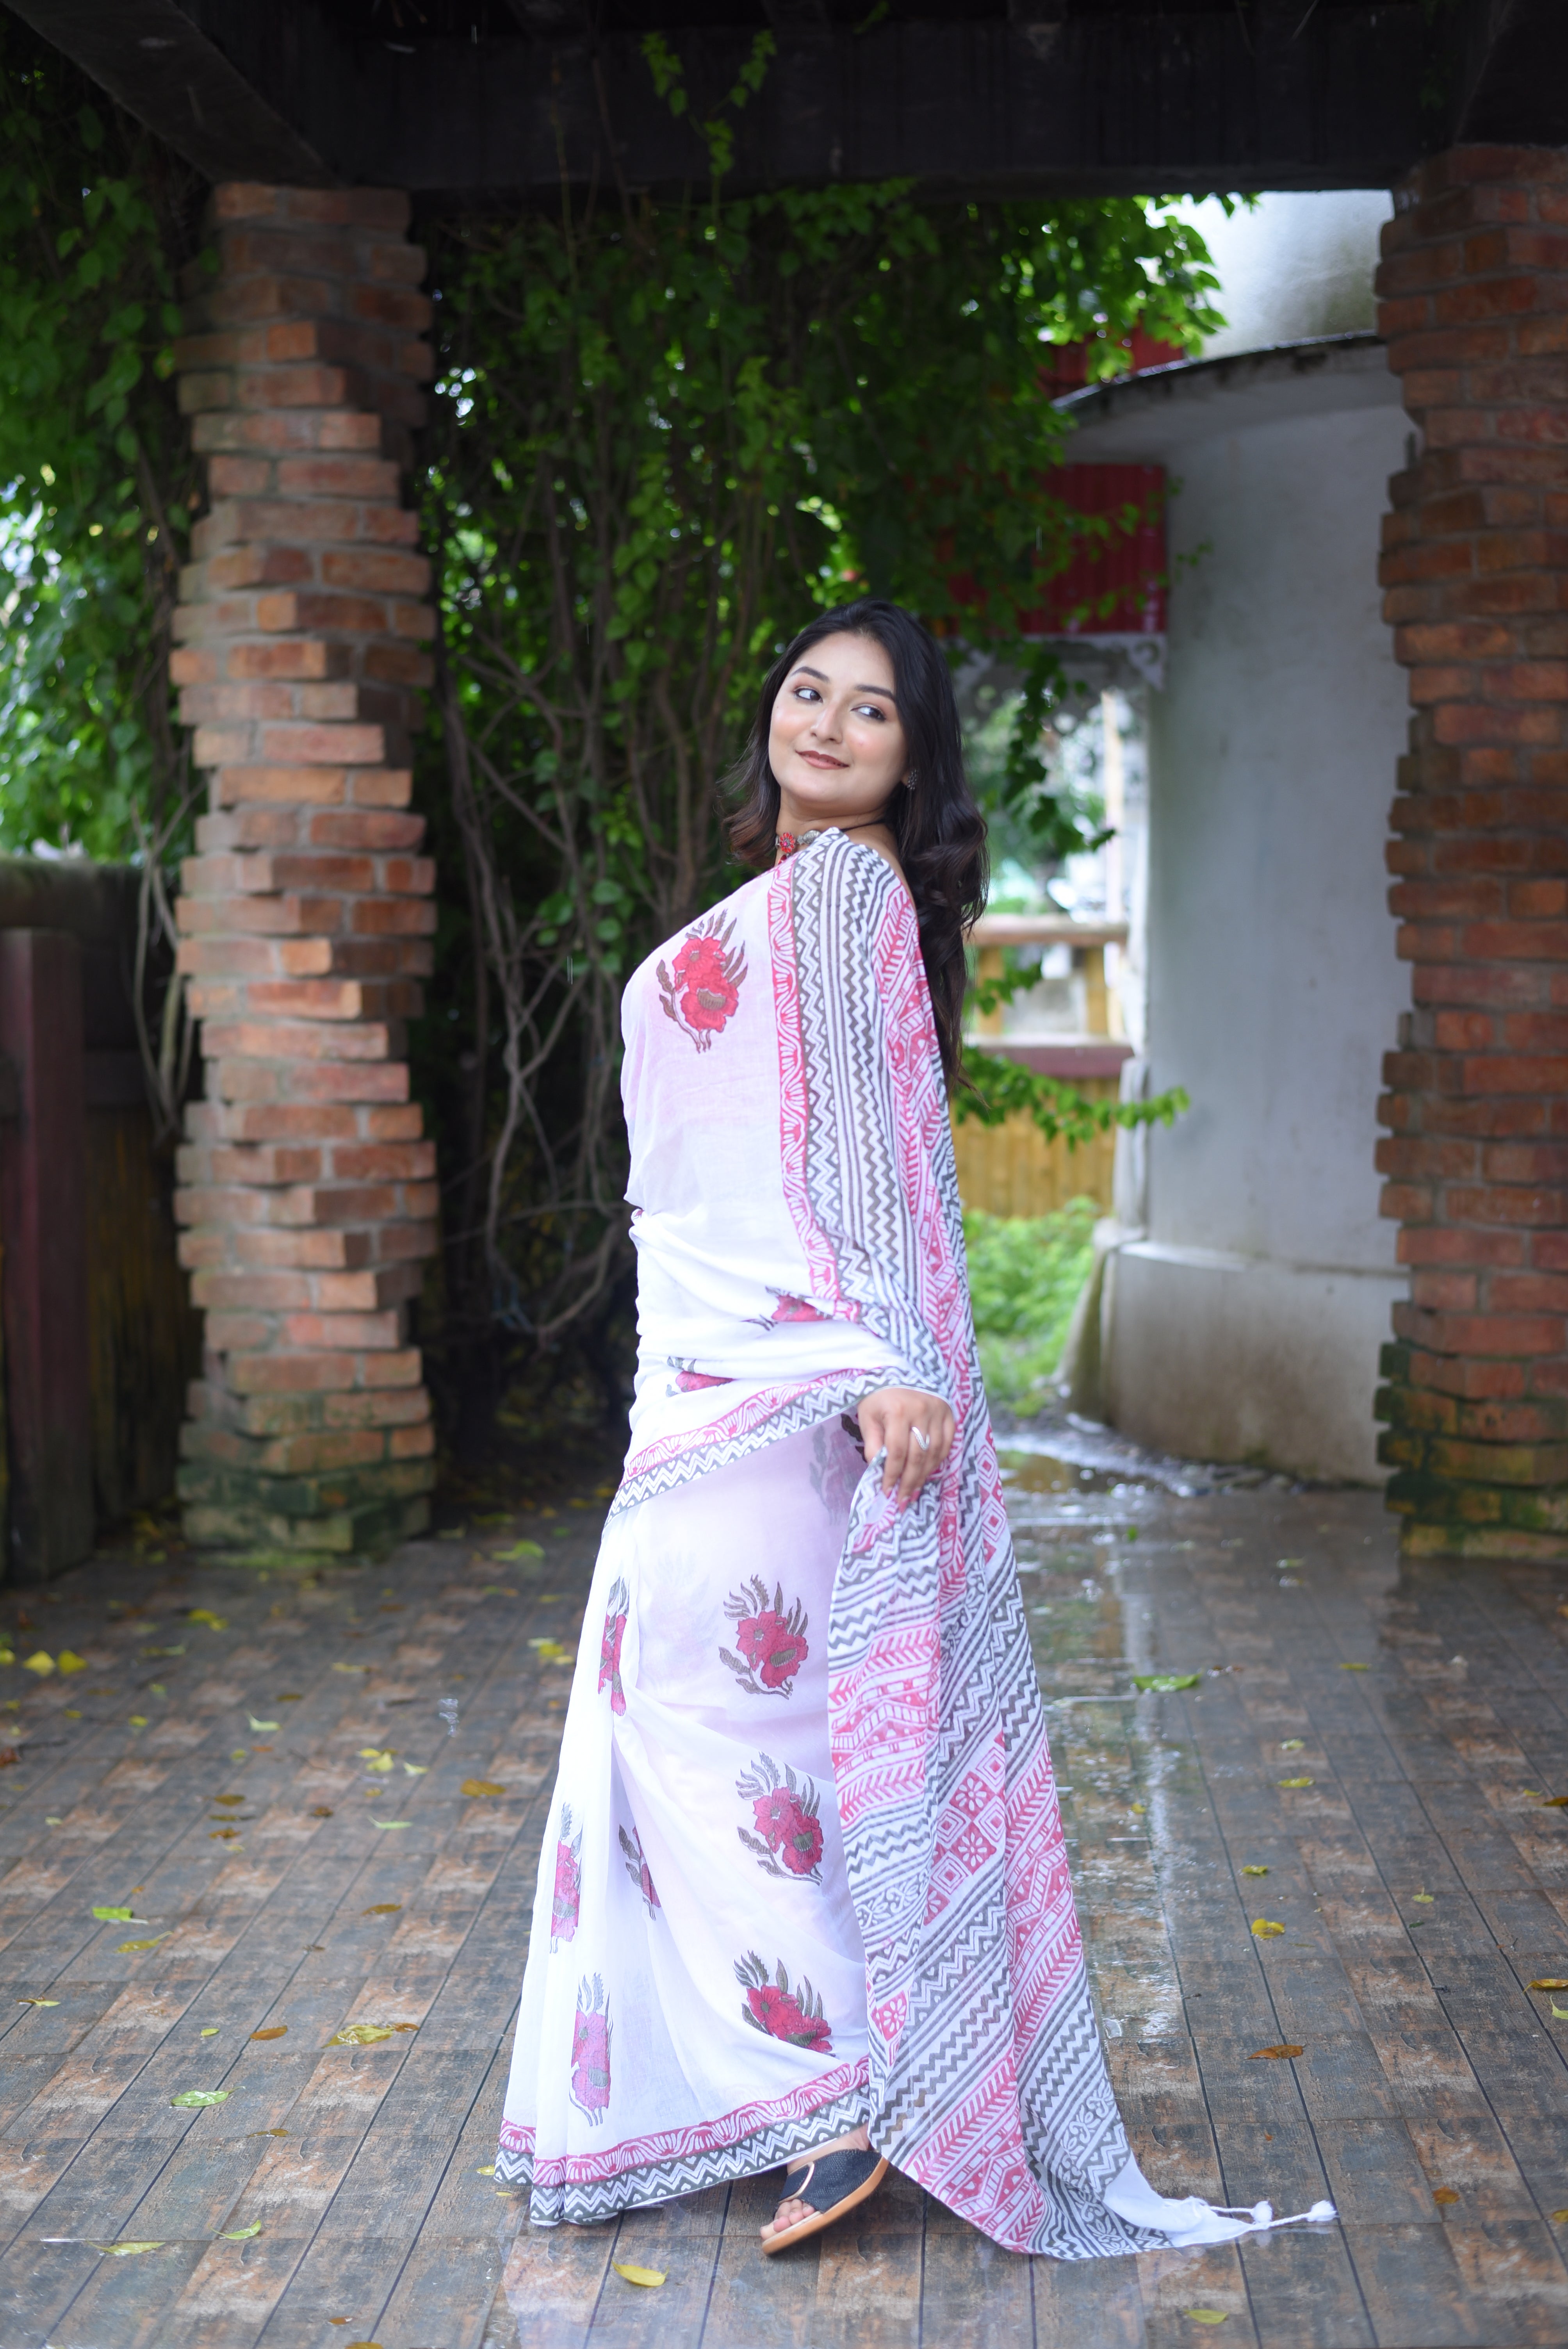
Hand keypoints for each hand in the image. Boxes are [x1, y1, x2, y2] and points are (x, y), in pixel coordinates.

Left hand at [858, 1386, 954, 1509]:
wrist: (899, 1370)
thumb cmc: (879, 1395)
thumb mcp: (868, 1416)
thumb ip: (873, 1442)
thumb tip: (878, 1469)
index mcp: (899, 1411)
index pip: (897, 1451)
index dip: (892, 1474)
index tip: (887, 1492)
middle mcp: (922, 1411)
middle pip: (918, 1456)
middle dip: (909, 1482)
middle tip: (902, 1501)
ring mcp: (939, 1412)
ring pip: (935, 1453)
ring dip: (924, 1475)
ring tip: (913, 1491)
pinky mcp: (949, 1413)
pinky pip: (947, 1443)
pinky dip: (938, 1460)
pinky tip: (927, 1472)